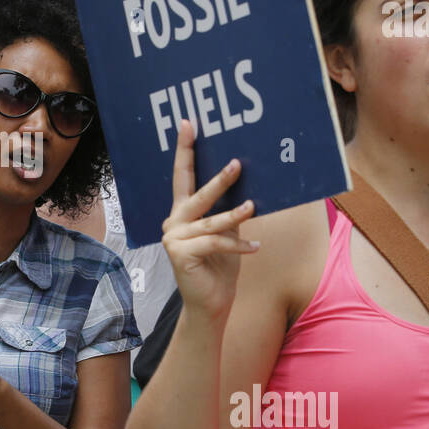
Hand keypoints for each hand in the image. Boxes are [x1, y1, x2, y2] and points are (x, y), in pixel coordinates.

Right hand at [162, 119, 258, 321]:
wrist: (211, 304)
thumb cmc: (219, 267)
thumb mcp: (226, 233)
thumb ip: (229, 212)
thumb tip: (249, 188)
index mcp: (182, 213)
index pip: (183, 176)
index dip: (185, 150)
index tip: (188, 124)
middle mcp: (173, 222)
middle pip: (196, 194)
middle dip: (217, 179)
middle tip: (236, 163)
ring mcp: (173, 238)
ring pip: (209, 221)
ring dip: (233, 214)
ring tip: (252, 206)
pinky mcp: (180, 255)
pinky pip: (215, 243)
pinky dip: (237, 245)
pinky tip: (254, 246)